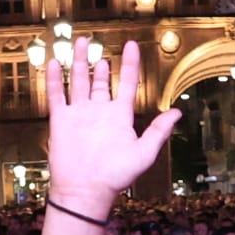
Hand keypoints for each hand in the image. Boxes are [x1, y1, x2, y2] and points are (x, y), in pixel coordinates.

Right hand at [46, 39, 180, 213]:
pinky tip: (56, 62)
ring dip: (80, 62)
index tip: (132, 45)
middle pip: (100, 80)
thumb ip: (159, 131)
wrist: (85, 191)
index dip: (130, 63)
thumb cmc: (115, 177)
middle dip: (100, 62)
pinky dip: (56, 79)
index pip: (126, 83)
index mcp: (119, 117)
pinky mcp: (61, 121)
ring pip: (78, 81)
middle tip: (98, 44)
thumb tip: (178, 112)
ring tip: (81, 43)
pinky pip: (57, 95)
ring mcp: (79, 115)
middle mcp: (99, 112)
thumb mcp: (144, 153)